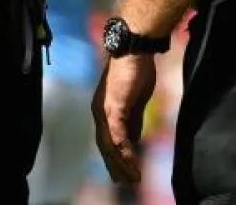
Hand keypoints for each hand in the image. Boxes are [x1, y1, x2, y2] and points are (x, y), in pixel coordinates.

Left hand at [91, 52, 156, 185]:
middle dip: (115, 167)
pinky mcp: (114, 108)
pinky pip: (118, 136)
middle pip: (105, 147)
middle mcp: (99, 112)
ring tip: (133, 179)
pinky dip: (125, 152)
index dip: (114, 158)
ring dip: (122, 164)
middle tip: (125, 183)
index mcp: (103, 110)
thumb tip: (133, 139)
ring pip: (110, 145)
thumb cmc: (135, 72)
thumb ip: (133, 120)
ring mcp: (104, 111)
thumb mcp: (135, 102)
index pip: (106, 140)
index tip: (122, 173)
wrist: (133, 51)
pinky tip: (133, 163)